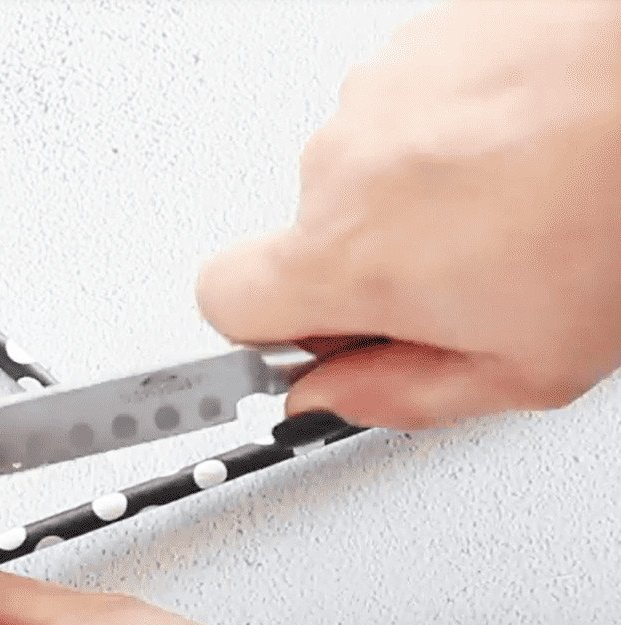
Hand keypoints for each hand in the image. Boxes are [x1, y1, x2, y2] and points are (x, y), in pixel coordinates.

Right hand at [197, 0, 620, 429]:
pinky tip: (523, 149)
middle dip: (373, 264)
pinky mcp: (416, 45)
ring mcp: (372, 95)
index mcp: (344, 257)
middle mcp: (337, 166)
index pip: (221, 302)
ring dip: (419, 194)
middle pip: (310, 236)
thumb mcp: (527, 365)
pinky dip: (453, 133)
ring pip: (364, 170)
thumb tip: (330, 401)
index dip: (268, 332)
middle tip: (470, 278)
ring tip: (516, 203)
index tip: (318, 340)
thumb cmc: (615, 209)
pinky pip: (408, 107)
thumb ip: (399, 397)